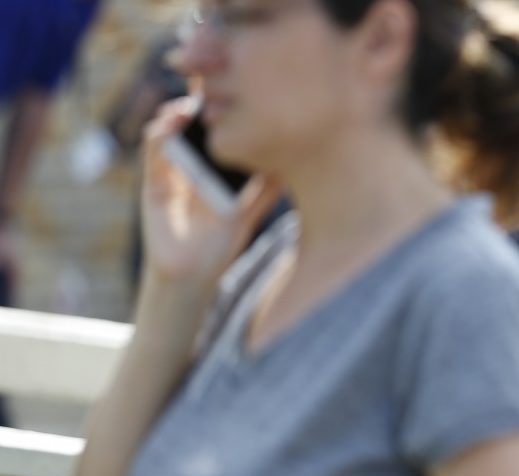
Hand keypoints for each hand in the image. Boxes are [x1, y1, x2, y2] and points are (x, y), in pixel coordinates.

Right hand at [140, 96, 280, 284]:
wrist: (193, 273)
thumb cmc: (220, 242)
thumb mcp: (249, 210)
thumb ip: (265, 189)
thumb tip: (290, 165)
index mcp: (213, 164)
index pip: (216, 126)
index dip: (222, 104)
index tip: (236, 85)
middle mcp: (190, 161)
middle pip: (190, 119)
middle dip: (198, 98)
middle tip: (210, 82)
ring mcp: (170, 168)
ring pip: (169, 128)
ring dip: (177, 113)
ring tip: (189, 106)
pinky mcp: (153, 182)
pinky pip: (152, 153)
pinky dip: (159, 136)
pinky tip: (170, 127)